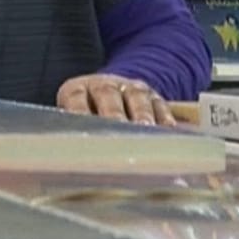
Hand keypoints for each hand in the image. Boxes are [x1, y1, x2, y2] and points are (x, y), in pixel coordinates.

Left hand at [56, 74, 174, 125]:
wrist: (110, 95)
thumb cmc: (84, 117)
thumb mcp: (72, 120)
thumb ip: (74, 130)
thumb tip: (70, 153)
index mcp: (76, 89)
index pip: (75, 97)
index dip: (79, 112)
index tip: (83, 130)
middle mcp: (103, 85)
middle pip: (107, 95)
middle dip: (113, 114)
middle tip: (118, 131)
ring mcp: (129, 88)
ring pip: (136, 97)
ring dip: (141, 115)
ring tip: (146, 130)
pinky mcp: (153, 96)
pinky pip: (160, 104)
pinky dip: (163, 118)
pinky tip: (168, 131)